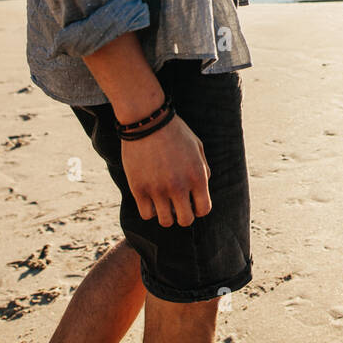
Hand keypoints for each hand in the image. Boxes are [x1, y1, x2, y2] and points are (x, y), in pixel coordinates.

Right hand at [119, 113, 210, 227]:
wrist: (147, 121)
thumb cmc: (174, 132)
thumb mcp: (197, 147)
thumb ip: (203, 169)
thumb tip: (202, 189)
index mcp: (197, 176)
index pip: (204, 209)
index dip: (198, 209)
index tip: (192, 203)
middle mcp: (179, 186)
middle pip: (185, 220)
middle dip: (183, 215)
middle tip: (177, 205)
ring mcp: (158, 189)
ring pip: (165, 221)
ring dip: (166, 215)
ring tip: (163, 202)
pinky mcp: (139, 189)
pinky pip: (146, 215)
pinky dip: (149, 211)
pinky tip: (150, 199)